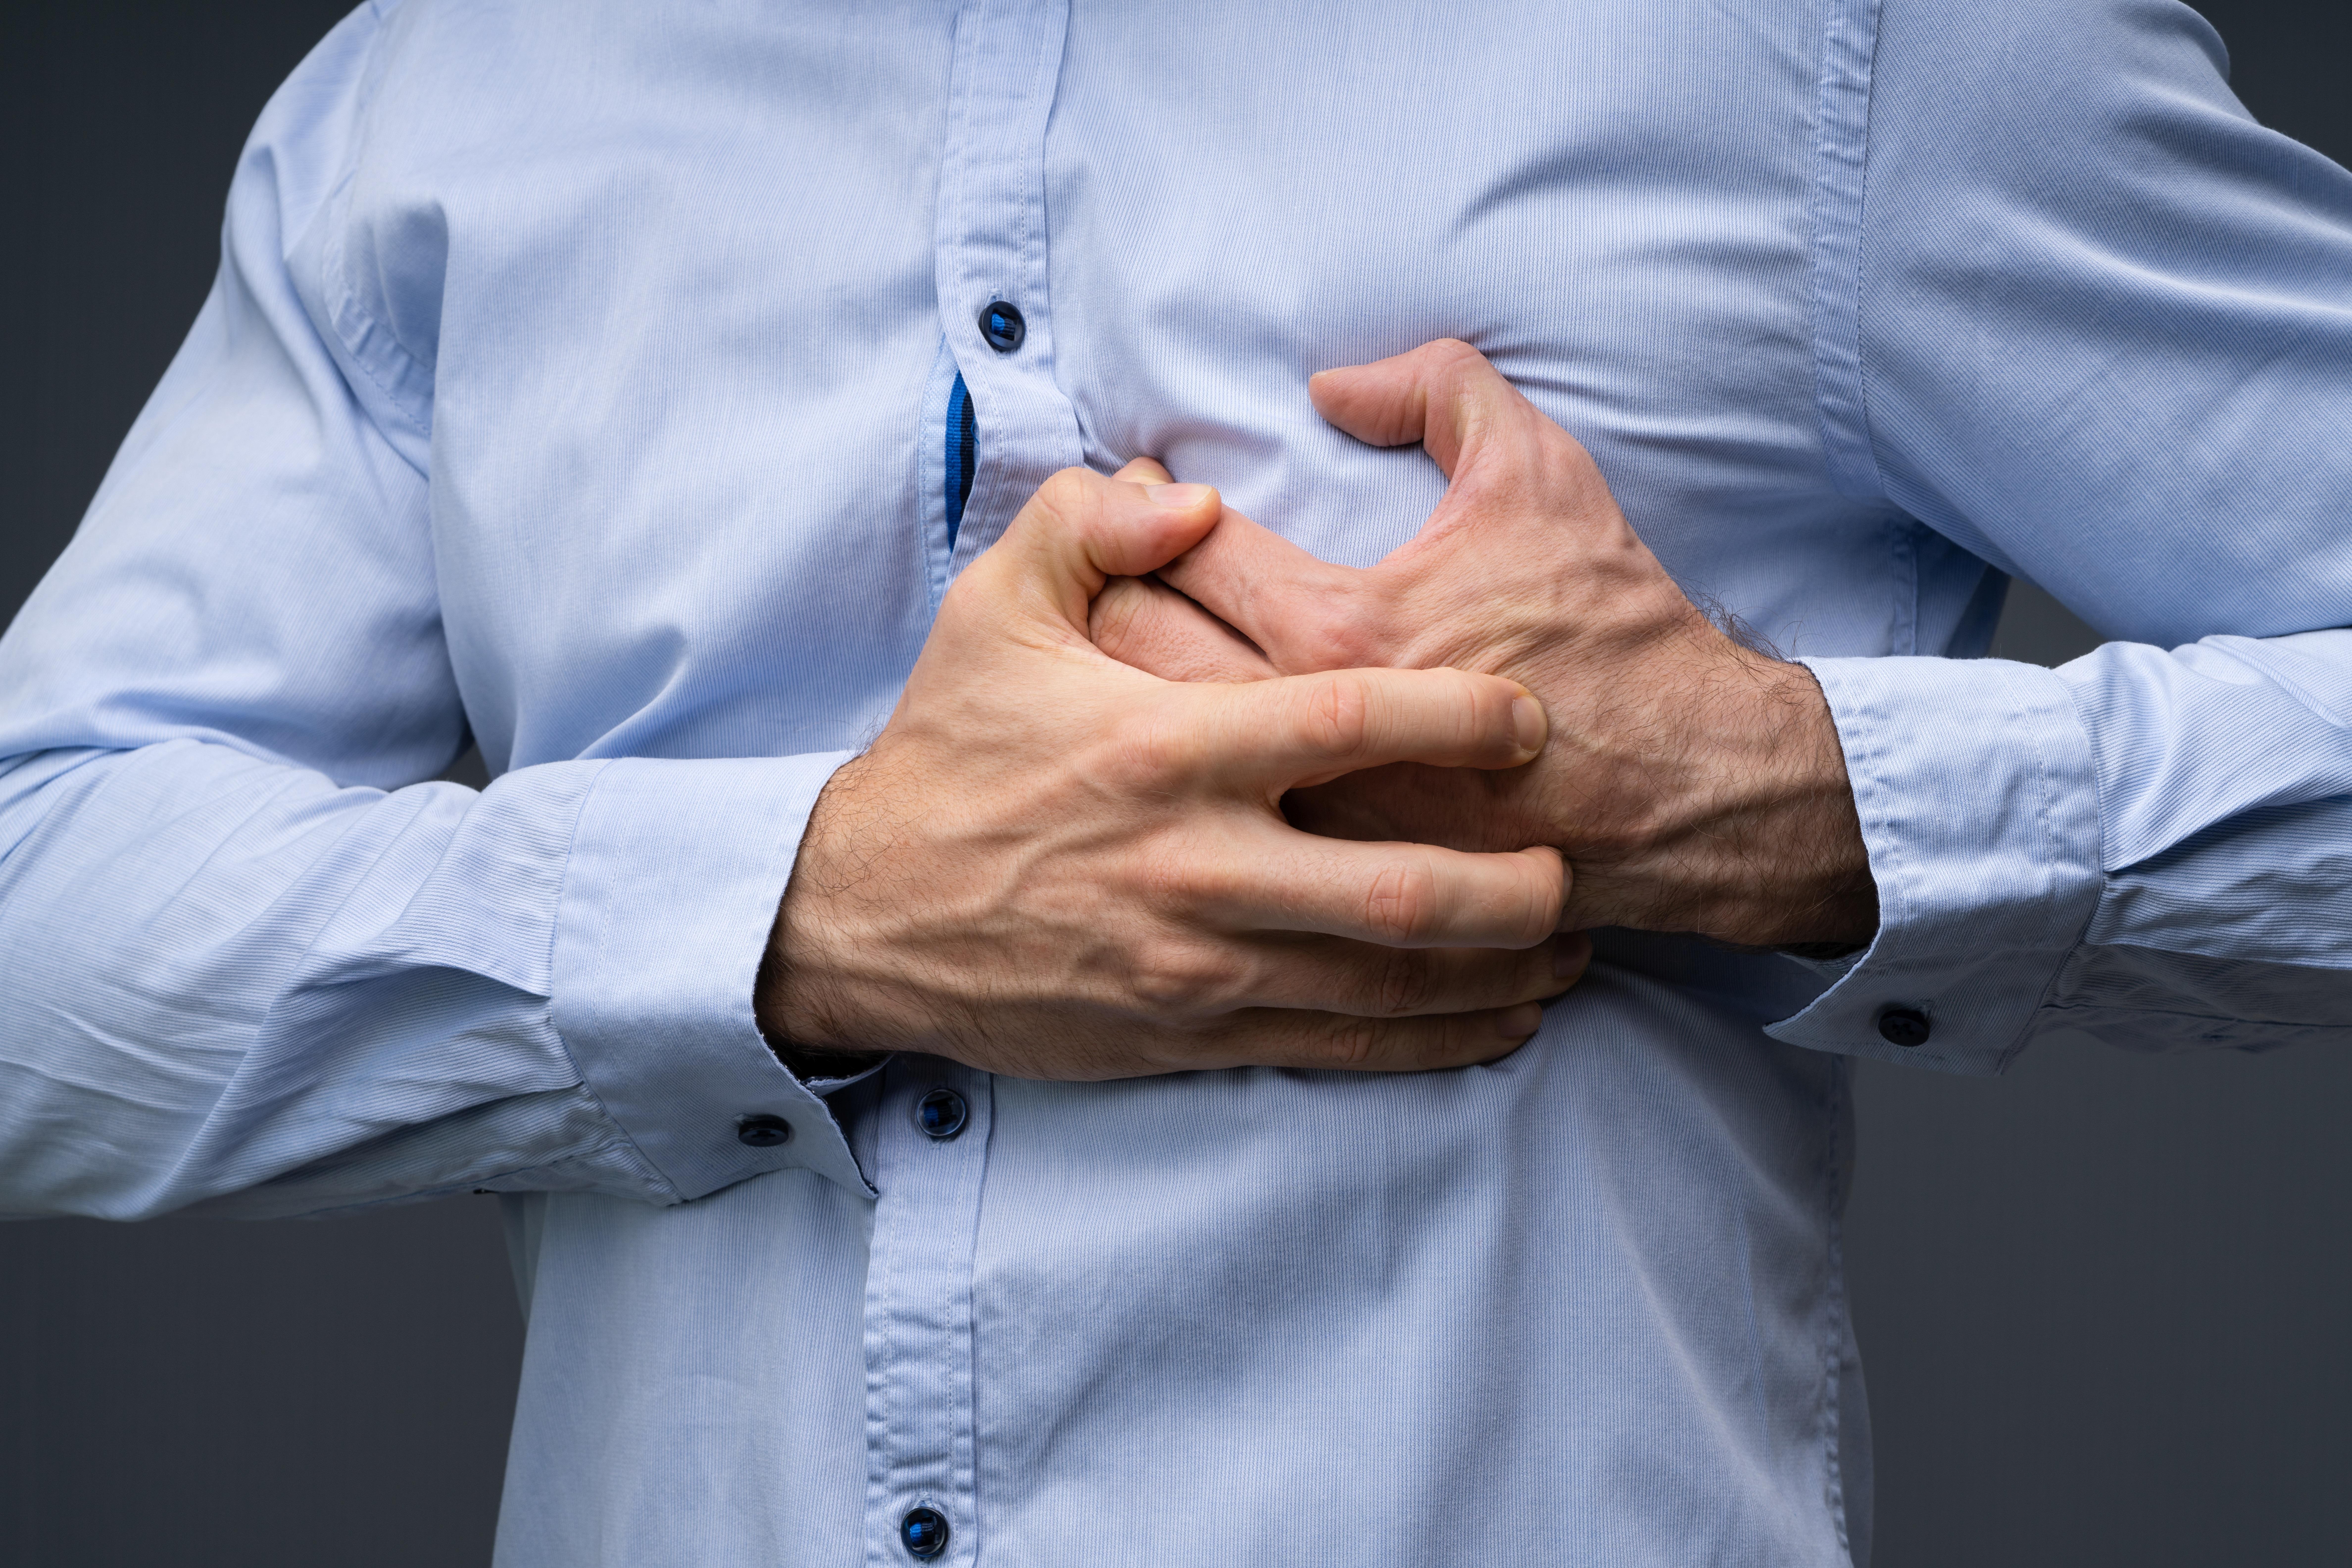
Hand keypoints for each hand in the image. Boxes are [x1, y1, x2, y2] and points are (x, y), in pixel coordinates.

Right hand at [757, 464, 1590, 1080]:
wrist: (866, 910)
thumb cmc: (947, 748)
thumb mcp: (993, 608)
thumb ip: (1089, 522)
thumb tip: (1186, 494)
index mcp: (1167, 749)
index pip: (1345, 724)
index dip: (1454, 718)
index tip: (1527, 716)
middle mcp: (1197, 865)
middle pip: (1397, 890)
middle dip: (1511, 886)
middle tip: (1574, 857)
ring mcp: (1197, 963)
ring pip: (1386, 982)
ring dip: (1495, 969)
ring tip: (1573, 937)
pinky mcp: (1188, 1031)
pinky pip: (1340, 1046)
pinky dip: (1435, 1039)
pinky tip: (1502, 1019)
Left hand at [1089, 340, 1876, 947]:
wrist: (1687, 789)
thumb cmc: (1612, 631)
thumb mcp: (1539, 474)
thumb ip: (1438, 391)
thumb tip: (1336, 382)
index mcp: (1340, 630)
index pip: (1175, 552)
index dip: (1140, 505)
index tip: (1149, 489)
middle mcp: (1305, 734)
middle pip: (1130, 652)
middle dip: (1099, 593)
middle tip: (1112, 560)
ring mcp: (1309, 817)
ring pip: (1149, 742)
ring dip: (1116, 684)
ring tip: (1121, 645)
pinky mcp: (1328, 873)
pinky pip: (1208, 813)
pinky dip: (1173, 766)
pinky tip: (1175, 733)